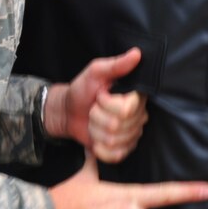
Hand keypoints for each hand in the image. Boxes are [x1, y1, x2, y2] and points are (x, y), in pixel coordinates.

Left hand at [48, 48, 148, 162]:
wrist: (68, 112)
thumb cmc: (82, 89)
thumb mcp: (95, 72)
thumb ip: (116, 64)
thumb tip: (137, 53)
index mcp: (135, 97)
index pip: (127, 110)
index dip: (108, 105)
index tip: (100, 97)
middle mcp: (138, 116)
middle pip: (118, 126)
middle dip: (98, 118)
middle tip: (94, 109)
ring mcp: (132, 135)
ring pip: (114, 141)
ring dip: (96, 131)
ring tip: (94, 122)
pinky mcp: (124, 150)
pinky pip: (115, 155)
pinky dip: (100, 149)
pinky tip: (96, 140)